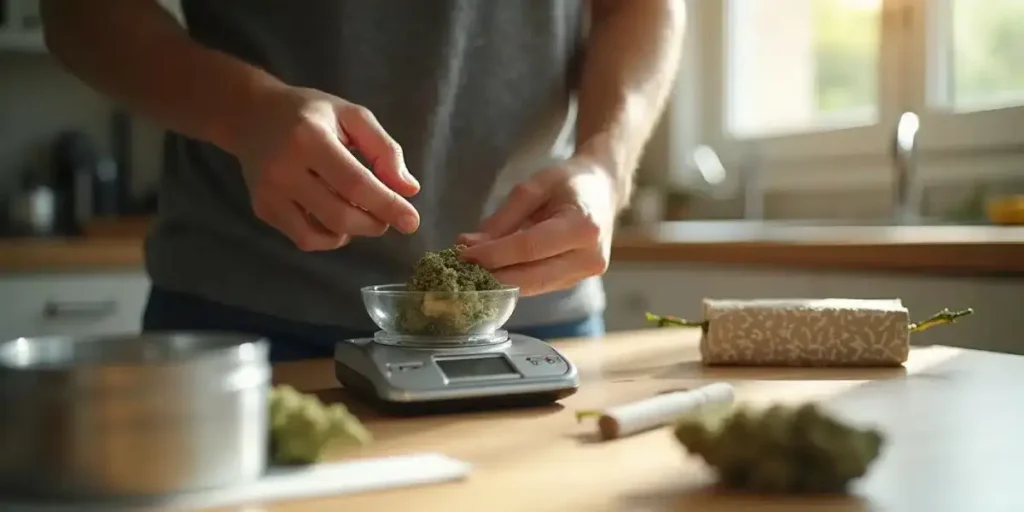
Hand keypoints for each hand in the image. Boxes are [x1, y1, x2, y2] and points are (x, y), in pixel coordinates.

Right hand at [233, 86, 420, 250]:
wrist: (252, 115)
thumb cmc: (310, 113)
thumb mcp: (352, 116)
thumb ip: (384, 149)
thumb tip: (408, 189)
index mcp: (309, 138)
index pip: (355, 183)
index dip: (387, 206)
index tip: (412, 221)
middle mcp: (284, 168)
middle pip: (340, 215)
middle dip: (374, 223)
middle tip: (387, 216)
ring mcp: (269, 192)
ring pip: (322, 234)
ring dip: (354, 231)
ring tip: (361, 212)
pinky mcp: (262, 209)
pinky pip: (304, 239)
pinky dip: (329, 237)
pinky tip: (336, 218)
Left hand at [456, 157, 618, 295]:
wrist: (604, 191)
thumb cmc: (570, 182)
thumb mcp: (534, 187)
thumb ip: (503, 218)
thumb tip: (468, 245)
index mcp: (583, 226)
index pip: (530, 247)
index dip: (494, 254)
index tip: (463, 254)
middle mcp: (589, 257)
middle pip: (532, 276)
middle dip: (493, 275)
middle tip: (460, 269)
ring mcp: (585, 274)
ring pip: (533, 287)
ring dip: (500, 282)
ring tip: (471, 270)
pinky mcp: (576, 282)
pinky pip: (539, 286)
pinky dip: (514, 281)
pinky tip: (493, 271)